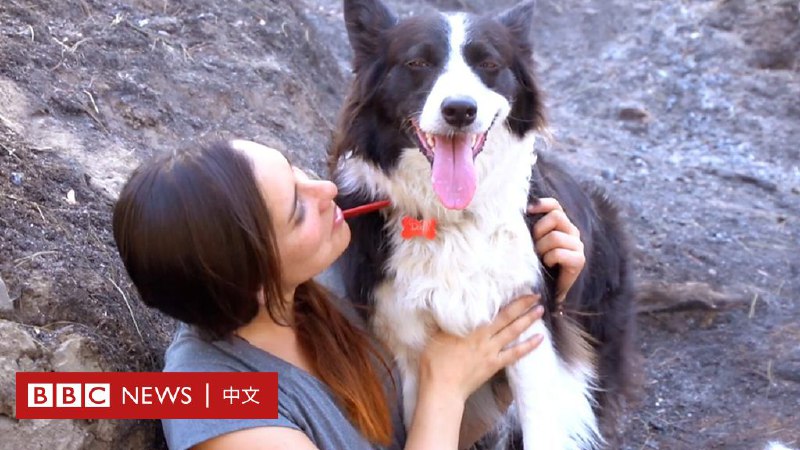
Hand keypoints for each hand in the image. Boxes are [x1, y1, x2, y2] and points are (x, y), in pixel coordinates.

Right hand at [417, 295, 543, 403]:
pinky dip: (528, 346)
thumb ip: (446, 321)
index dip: (506, 299)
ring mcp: (491, 352)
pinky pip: (515, 354)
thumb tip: (448, 307)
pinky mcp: (494, 365)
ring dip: (528, 320)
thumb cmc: (434, 362)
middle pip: (507, 317)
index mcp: (471, 328)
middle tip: (536, 294)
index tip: (516, 288)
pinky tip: (540, 339)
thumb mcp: (436, 335)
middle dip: (523, 305)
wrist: (442, 388)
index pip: (493, 309)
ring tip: (540, 310)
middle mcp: (485, 337)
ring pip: (514, 332)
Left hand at [528, 198, 585, 303]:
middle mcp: (573, 232)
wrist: (548, 291)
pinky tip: (548, 265)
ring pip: (555, 236)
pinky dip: (549, 259)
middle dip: (539, 231)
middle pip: (556, 217)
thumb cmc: (537, 265)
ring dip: (542, 248)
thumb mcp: (532, 243)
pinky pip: (559, 252)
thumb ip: (530, 228)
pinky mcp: (579, 260)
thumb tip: (519, 213)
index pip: (555, 205)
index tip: (527, 210)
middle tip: (534, 246)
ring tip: (540, 259)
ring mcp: (578, 246)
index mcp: (562, 225)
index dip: (542, 204)